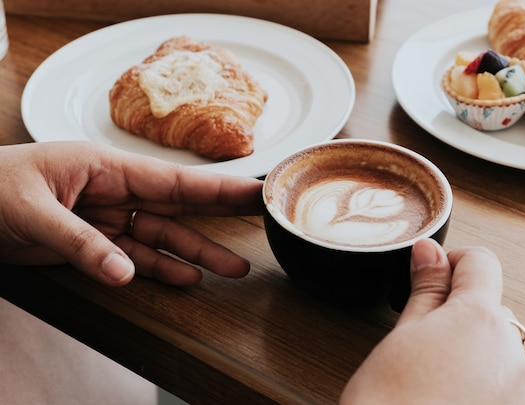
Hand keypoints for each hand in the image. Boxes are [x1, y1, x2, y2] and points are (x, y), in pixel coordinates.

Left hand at [0, 141, 263, 286]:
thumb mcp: (32, 212)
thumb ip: (80, 244)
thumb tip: (124, 272)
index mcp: (106, 168)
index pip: (174, 181)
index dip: (219, 187)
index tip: (255, 190)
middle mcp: (114, 191)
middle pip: (181, 204)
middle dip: (222, 212)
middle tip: (262, 217)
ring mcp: (106, 218)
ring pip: (164, 236)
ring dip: (198, 252)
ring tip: (234, 268)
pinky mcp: (94, 243)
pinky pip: (136, 256)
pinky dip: (161, 268)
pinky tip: (187, 276)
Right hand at [341, 238, 524, 403]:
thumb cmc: (390, 400)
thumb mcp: (404, 332)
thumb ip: (426, 288)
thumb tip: (430, 251)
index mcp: (479, 318)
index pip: (481, 262)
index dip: (452, 261)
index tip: (430, 275)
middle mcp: (508, 349)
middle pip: (489, 303)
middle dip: (458, 307)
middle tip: (420, 330)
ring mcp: (515, 383)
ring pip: (495, 340)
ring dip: (469, 340)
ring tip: (430, 366)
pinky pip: (500, 373)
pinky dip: (478, 371)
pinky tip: (446, 388)